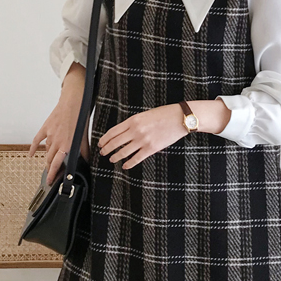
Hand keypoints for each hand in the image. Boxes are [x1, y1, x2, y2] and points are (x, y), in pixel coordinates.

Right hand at [30, 65, 86, 188]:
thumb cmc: (80, 117)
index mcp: (66, 144)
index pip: (57, 164)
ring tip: (49, 166)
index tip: (51, 183)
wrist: (73, 100)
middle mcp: (56, 141)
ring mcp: (50, 134)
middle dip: (50, 169)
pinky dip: (33, 147)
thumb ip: (83, 151)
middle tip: (51, 176)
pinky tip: (31, 155)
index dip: (53, 175)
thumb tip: (87, 162)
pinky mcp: (46, 127)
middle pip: (50, 160)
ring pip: (46, 151)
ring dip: (47, 159)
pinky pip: (37, 139)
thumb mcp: (84, 136)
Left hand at [98, 97, 229, 169]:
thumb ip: (133, 123)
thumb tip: (123, 132)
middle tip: (103, 153)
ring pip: (123, 152)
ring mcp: (143, 140)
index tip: (101, 143)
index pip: (113, 131)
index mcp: (133, 120)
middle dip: (107, 149)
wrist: (179, 118)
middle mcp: (136, 130)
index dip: (105, 139)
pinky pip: (136, 158)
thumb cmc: (163, 114)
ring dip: (115, 157)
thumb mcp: (145, 114)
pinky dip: (129, 164)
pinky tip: (125, 166)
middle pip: (115, 142)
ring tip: (112, 159)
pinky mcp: (151, 149)